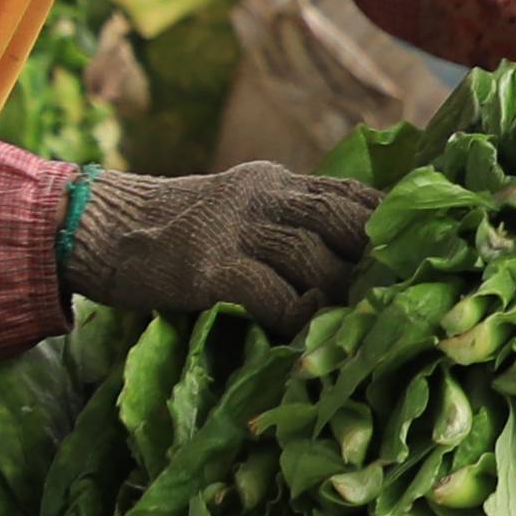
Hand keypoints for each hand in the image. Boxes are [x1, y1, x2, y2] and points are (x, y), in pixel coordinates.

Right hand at [65, 160, 375, 329]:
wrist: (98, 226)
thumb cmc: (173, 233)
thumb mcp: (236, 209)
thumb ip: (282, 222)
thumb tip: (344, 262)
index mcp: (275, 181)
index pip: (350, 191)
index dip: (389, 224)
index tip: (417, 258)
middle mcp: (262, 195)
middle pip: (343, 218)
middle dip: (375, 261)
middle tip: (396, 299)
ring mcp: (233, 228)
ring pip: (313, 256)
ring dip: (341, 296)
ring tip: (358, 327)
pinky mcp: (207, 266)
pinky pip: (269, 292)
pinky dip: (296, 317)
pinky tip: (307, 334)